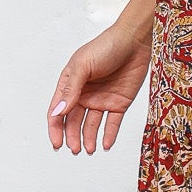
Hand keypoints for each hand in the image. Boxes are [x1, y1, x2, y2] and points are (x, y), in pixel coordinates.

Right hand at [47, 19, 151, 154]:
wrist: (136, 41)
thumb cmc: (106, 46)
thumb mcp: (82, 65)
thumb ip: (71, 89)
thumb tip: (59, 111)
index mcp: (70, 84)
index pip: (58, 111)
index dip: (55, 128)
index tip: (57, 143)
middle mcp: (84, 94)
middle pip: (73, 122)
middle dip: (72, 137)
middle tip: (75, 149)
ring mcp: (101, 99)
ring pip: (91, 125)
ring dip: (88, 139)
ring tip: (89, 150)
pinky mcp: (119, 103)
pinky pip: (112, 123)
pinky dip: (108, 135)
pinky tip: (106, 144)